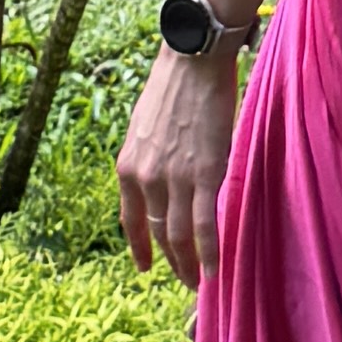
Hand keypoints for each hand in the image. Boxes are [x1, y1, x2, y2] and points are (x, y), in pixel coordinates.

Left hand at [118, 43, 239, 284]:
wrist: (191, 60)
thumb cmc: (171, 87)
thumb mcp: (143, 128)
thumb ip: (147, 159)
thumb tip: (157, 179)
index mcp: (128, 167)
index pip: (131, 220)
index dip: (138, 247)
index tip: (144, 266)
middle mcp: (146, 178)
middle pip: (159, 233)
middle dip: (170, 261)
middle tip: (182, 279)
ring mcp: (175, 179)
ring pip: (180, 236)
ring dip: (188, 265)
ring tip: (196, 281)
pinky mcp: (205, 175)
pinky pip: (205, 226)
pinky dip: (208, 252)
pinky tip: (213, 270)